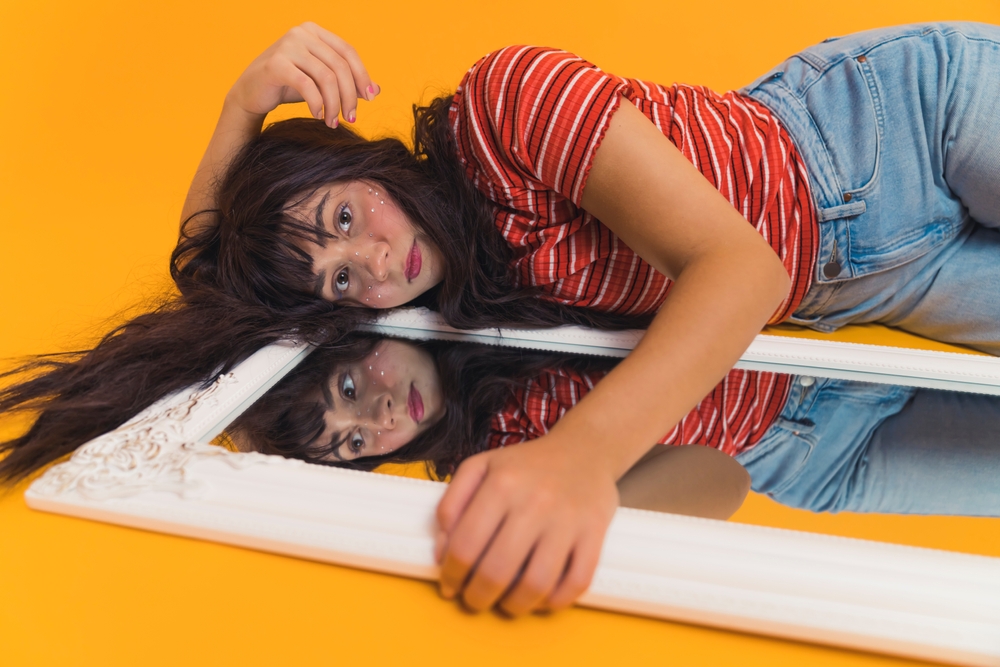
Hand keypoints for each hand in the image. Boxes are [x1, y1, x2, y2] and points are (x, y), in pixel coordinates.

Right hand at [226, 22, 378, 126]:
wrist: (251, 94)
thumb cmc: (288, 86)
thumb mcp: (321, 82)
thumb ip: (346, 82)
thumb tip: (377, 90)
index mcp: (315, 31)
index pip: (348, 52)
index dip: (362, 76)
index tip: (369, 99)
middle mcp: (302, 33)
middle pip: (340, 66)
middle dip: (349, 96)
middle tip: (350, 118)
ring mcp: (287, 45)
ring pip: (326, 77)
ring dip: (334, 104)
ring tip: (333, 121)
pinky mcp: (276, 63)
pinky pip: (308, 85)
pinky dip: (317, 103)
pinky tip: (318, 115)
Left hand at [434, 437, 618, 615]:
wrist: (584, 449)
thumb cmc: (527, 465)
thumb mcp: (479, 467)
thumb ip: (451, 504)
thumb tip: (442, 552)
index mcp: (501, 484)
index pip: (465, 546)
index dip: (452, 576)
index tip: (451, 586)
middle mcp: (535, 502)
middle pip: (497, 571)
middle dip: (478, 598)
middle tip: (476, 600)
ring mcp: (568, 520)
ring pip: (537, 584)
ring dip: (515, 606)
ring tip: (507, 603)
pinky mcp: (594, 533)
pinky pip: (577, 581)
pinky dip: (556, 600)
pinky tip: (542, 597)